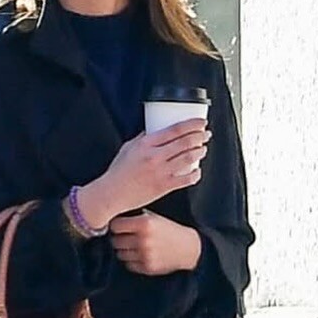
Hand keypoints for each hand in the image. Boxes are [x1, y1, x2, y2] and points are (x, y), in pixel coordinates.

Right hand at [75, 120, 208, 228]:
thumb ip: (143, 138)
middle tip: (205, 135)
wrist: (111, 194)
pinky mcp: (163, 186)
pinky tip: (197, 171)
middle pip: (185, 142)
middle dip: (200, 137)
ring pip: (189, 158)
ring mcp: (160, 172)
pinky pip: (186, 179)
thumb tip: (154, 129)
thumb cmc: (118, 172)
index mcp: (146, 144)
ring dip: (200, 152)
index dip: (192, 125)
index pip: (175, 130)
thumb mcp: (128, 148)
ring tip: (203, 149)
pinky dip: (195, 174)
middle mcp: (155, 156)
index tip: (201, 123)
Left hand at [108, 211, 201, 275]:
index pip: (115, 226)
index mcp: (145, 224)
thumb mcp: (154, 218)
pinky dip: (131, 260)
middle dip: (119, 238)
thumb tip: (112, 217)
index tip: (119, 226)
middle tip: (126, 236)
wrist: (189, 248)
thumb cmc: (169, 230)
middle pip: (115, 241)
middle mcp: (143, 240)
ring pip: (120, 254)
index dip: (116, 226)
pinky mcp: (147, 268)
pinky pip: (128, 265)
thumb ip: (135, 217)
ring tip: (134, 246)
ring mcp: (145, 255)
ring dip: (124, 250)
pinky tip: (140, 255)